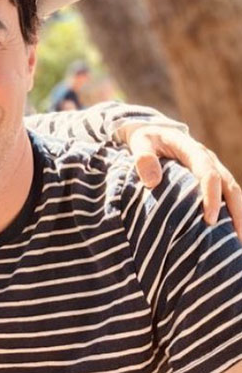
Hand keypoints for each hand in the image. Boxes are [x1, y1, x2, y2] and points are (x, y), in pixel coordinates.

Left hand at [123, 125, 241, 238]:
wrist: (152, 133)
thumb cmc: (145, 140)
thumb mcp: (140, 143)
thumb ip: (143, 159)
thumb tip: (152, 182)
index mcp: (191, 148)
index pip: (208, 172)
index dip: (211, 195)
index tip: (210, 218)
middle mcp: (207, 158)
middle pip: (229, 184)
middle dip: (235, 210)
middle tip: (236, 237)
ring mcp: (212, 167)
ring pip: (232, 190)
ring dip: (239, 214)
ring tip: (239, 239)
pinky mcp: (211, 176)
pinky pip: (226, 194)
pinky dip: (231, 211)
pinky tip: (231, 231)